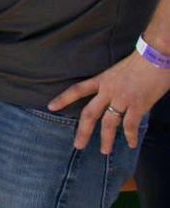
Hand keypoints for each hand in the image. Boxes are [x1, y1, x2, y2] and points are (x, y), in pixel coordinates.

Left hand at [48, 50, 169, 152]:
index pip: (77, 89)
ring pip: (109, 124)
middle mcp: (108, 90)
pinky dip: (130, 136)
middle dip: (83, 131)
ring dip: (106, 139)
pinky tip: (131, 144)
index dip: (63, 99)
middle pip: (89, 113)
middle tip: (78, 145)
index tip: (50, 107)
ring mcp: (122, 99)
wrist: (155, 56)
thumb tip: (114, 97)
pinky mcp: (138, 105)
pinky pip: (131, 125)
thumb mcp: (119, 70)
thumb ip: (113, 84)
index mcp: (102, 80)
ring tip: (104, 151)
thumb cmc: (140, 61)